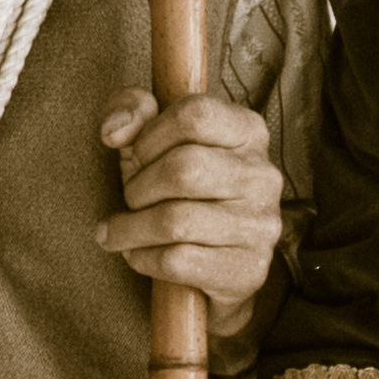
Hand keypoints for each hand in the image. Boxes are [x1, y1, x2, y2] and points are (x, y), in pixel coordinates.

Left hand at [96, 90, 281, 299]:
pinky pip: (178, 261)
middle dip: (138, 188)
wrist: (212, 265)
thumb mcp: (153, 139)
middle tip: (130, 200)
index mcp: (248, 131)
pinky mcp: (247, 269)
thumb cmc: (178, 190)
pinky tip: (138, 254)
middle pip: (183, 169)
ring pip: (176, 221)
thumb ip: (130, 109)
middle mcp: (263, 175)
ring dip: (131, 229)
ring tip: (121, 231)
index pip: (195, 114)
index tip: (136, 156)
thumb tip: (115, 131)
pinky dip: (143, 258)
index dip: (151, 136)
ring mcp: (260, 225)